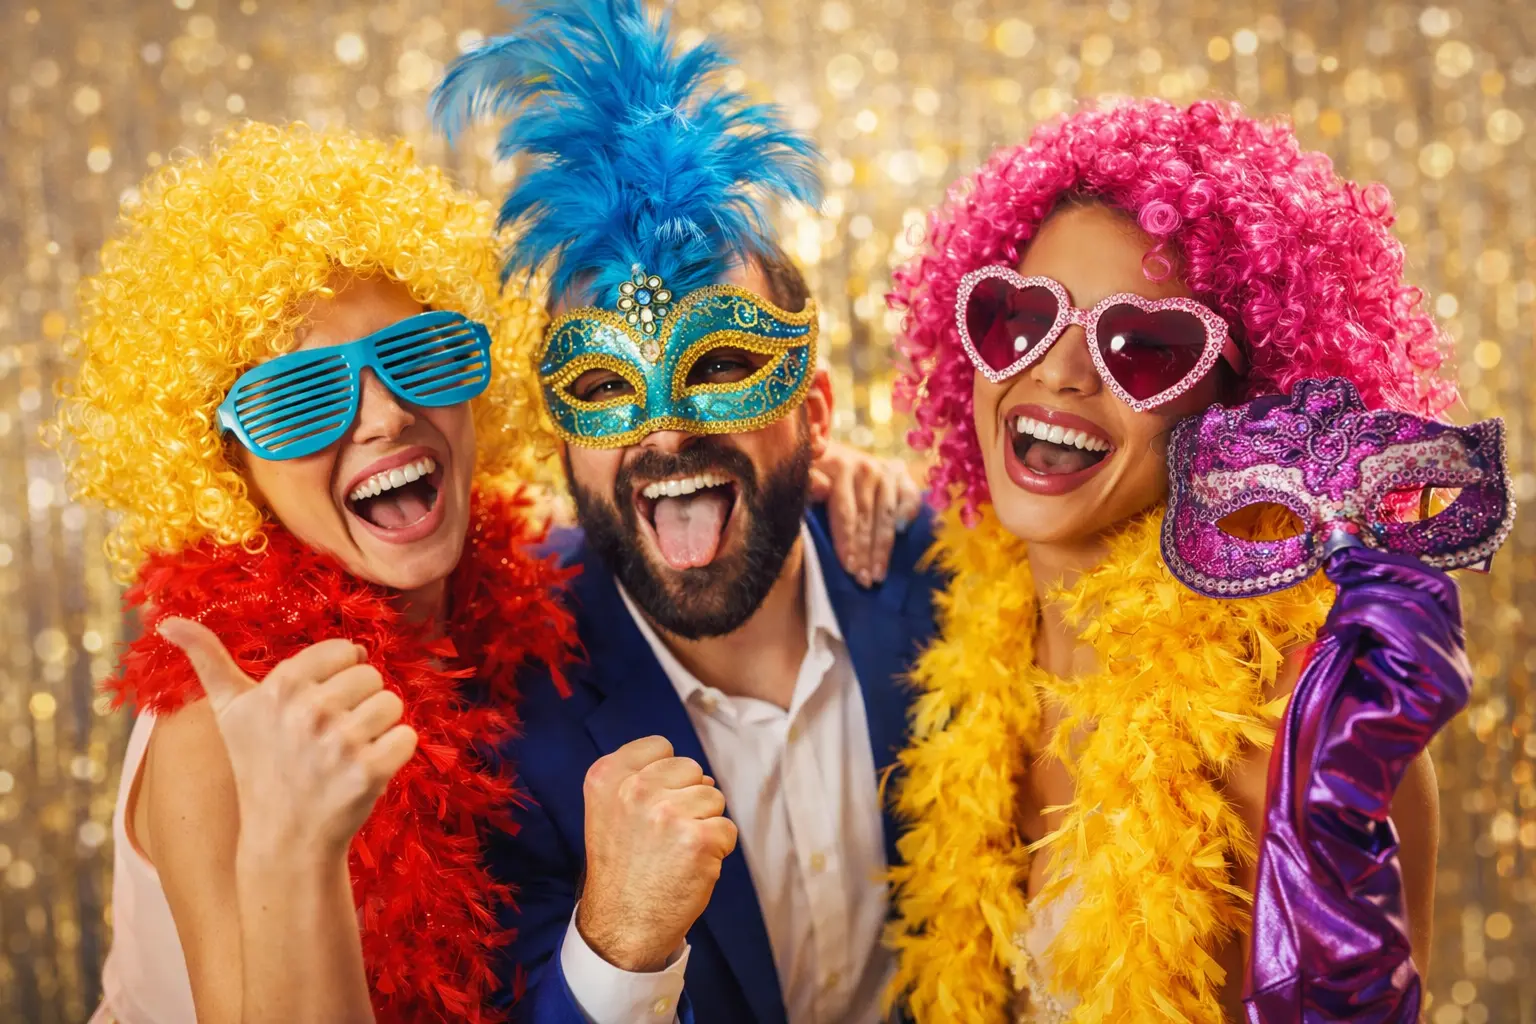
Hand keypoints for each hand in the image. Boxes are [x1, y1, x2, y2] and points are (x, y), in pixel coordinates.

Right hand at [156, 617, 417, 856]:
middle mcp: (308, 711)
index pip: (345, 650)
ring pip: (393, 704)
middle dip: (358, 703)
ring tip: (345, 754)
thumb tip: (166, 622)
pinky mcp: (369, 771)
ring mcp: (339, 743)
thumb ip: (207, 660)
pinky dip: (395, 752)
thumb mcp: (230, 711)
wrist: (284, 837)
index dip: (337, 678)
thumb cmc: (260, 765)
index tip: (314, 707)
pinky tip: (365, 770)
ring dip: (378, 728)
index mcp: (279, 687)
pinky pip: (407, 737)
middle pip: (372, 676)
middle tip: (329, 737)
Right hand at [576, 736, 736, 971]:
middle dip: (687, 798)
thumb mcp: (609, 809)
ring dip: (703, 824)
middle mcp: (636, 789)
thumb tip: (701, 775)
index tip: (650, 804)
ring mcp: (668, 813)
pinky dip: (717, 849)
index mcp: (608, 776)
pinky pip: (727, 829)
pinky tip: (690, 867)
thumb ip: (643, 779)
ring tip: (674, 852)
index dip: (665, 776)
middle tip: (662, 836)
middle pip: (692, 769)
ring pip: (713, 798)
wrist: (622, 925)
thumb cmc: (621, 867)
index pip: (660, 746)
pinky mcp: (699, 839)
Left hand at [810, 441, 922, 586]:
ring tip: (879, 574)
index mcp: (838, 466)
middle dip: (865, 552)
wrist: (834, 460)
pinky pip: (910, 496)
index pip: (844, 511)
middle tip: (864, 581)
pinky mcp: (902, 475)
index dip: (846, 541)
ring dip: (883, 547)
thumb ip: (807, 487)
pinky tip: (902, 532)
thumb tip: (820, 488)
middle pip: (866, 517)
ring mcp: (885, 470)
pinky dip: (908, 512)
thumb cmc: (815, 482)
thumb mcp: (803, 484)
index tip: (848, 568)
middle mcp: (864, 467)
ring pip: (886, 514)